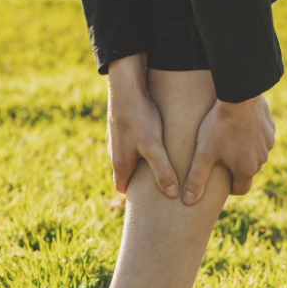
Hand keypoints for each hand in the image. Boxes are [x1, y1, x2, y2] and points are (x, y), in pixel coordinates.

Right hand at [106, 55, 178, 197]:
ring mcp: (116, 137)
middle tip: (156, 184)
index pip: (122, 188)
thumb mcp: (153, 147)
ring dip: (138, 161)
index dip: (134, 195)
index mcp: (120, 163)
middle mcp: (113, 152)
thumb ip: (162, 171)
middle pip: (125, 173)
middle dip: (138, 180)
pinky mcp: (121, 124)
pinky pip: (129, 140)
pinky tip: (152, 138)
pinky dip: (138, 144)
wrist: (126, 87)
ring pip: (127, 156)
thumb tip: (172, 194)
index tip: (148, 200)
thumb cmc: (140, 118)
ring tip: (157, 162)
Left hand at [182, 96, 274, 204]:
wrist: (239, 96)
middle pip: (249, 172)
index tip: (220, 180)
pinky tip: (239, 127)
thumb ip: (196, 178)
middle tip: (221, 159)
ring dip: (245, 153)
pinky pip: (261, 138)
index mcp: (247, 169)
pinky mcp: (271, 128)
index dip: (229, 188)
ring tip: (229, 142)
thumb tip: (188, 201)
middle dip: (236, 169)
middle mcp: (262, 159)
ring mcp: (268, 143)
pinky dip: (252, 137)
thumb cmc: (219, 126)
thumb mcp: (204, 153)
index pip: (241, 190)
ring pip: (256, 155)